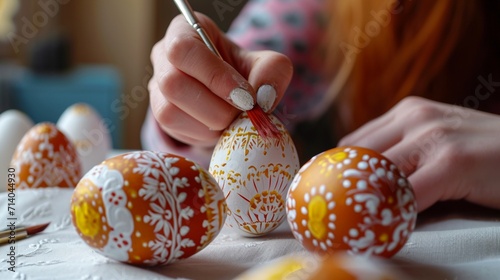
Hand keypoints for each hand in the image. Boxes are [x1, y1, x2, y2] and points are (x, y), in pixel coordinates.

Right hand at [149, 13, 292, 146]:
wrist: (230, 94)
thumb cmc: (243, 72)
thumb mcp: (264, 64)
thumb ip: (271, 71)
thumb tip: (263, 97)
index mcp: (184, 32)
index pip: (184, 50)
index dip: (215, 76)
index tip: (246, 97)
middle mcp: (163, 57)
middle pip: (173, 83)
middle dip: (215, 106)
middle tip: (242, 112)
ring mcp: (156, 87)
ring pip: (168, 111)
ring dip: (209, 122)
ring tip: (232, 120)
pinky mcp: (159, 115)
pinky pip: (173, 129)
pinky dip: (202, 134)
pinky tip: (219, 127)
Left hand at [339, 96, 499, 211]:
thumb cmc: (486, 156)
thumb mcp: (439, 142)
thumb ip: (404, 153)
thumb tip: (363, 181)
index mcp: (408, 111)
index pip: (354, 143)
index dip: (339, 172)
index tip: (329, 195)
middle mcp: (415, 116)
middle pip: (358, 156)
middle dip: (344, 187)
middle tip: (333, 214)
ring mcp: (433, 135)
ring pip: (378, 173)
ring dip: (365, 201)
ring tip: (354, 223)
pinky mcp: (452, 161)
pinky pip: (408, 194)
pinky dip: (395, 213)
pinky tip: (390, 227)